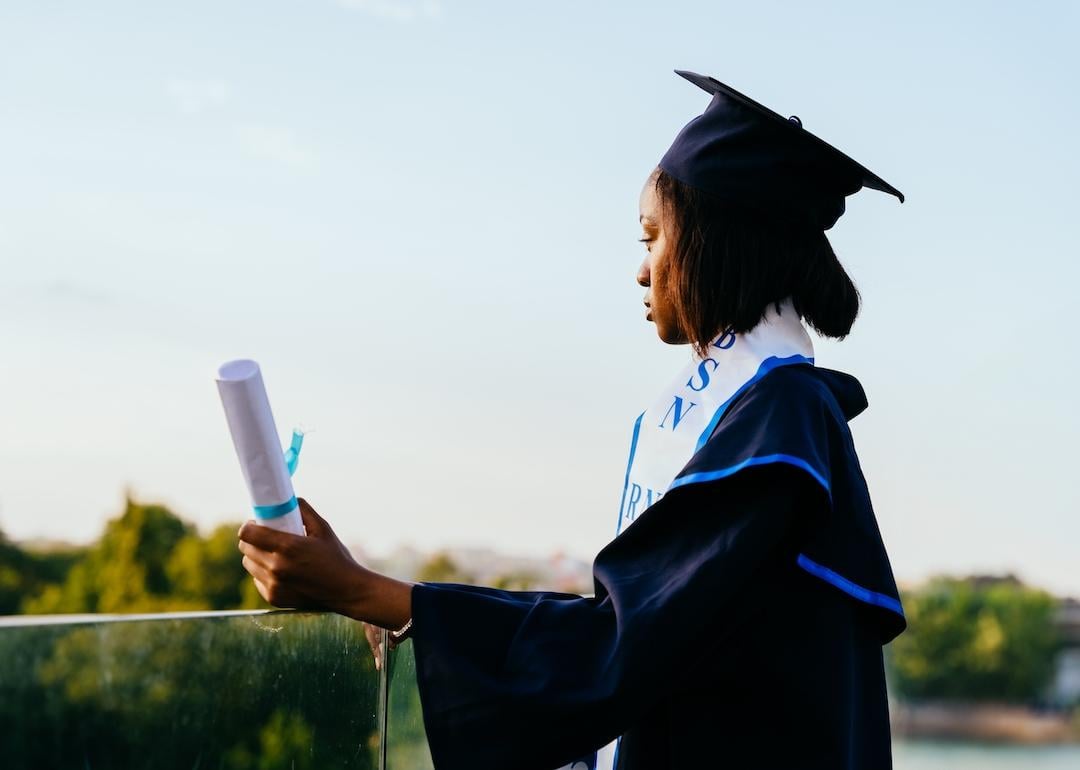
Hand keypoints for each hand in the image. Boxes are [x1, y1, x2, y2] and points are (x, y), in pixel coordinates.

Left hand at [237, 498, 367, 614]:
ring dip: (256, 556)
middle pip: (245, 548)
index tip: (257, 523)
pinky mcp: (274, 598)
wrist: (346, 591)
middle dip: (253, 539)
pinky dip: (263, 573)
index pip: (248, 534)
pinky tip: (280, 570)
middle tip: (266, 536)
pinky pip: (257, 580)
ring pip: (249, 564)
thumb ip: (304, 511)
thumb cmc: (336, 557)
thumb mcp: (323, 529)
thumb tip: (289, 499)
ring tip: (273, 553)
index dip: (249, 526)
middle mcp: (276, 567)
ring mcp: (274, 585)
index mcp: (288, 547)